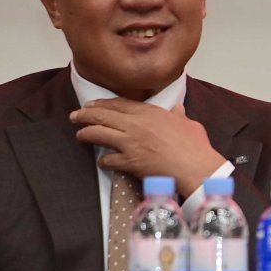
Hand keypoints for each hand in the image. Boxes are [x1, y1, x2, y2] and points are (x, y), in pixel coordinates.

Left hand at [70, 98, 225, 194]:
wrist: (195, 167)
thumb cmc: (195, 146)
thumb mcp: (189, 124)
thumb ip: (179, 115)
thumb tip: (178, 109)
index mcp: (151, 113)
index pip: (119, 104)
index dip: (102, 104)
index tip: (92, 105)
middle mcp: (136, 125)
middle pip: (103, 116)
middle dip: (85, 115)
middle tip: (75, 116)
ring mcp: (131, 143)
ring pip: (99, 134)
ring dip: (86, 134)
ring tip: (80, 135)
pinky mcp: (130, 162)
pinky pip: (108, 160)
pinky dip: (103, 160)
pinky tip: (102, 161)